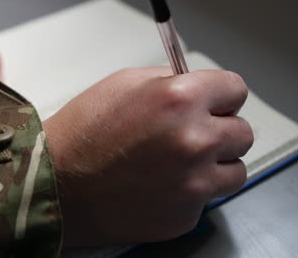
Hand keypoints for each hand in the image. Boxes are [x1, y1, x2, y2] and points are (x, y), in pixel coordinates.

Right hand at [43, 67, 253, 245]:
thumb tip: (200, 90)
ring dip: (215, 165)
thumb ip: (172, 82)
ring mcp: (193, 184)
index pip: (236, 90)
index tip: (215, 103)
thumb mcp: (125, 83)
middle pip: (242, 133)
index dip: (222, 96)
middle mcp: (195, 142)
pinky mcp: (185, 216)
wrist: (55, 185)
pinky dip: (190, 191)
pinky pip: (206, 198)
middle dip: (220, 130)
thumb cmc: (82, 134)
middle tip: (192, 134)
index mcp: (181, 100)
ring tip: (180, 163)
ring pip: (235, 171)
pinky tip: (160, 185)